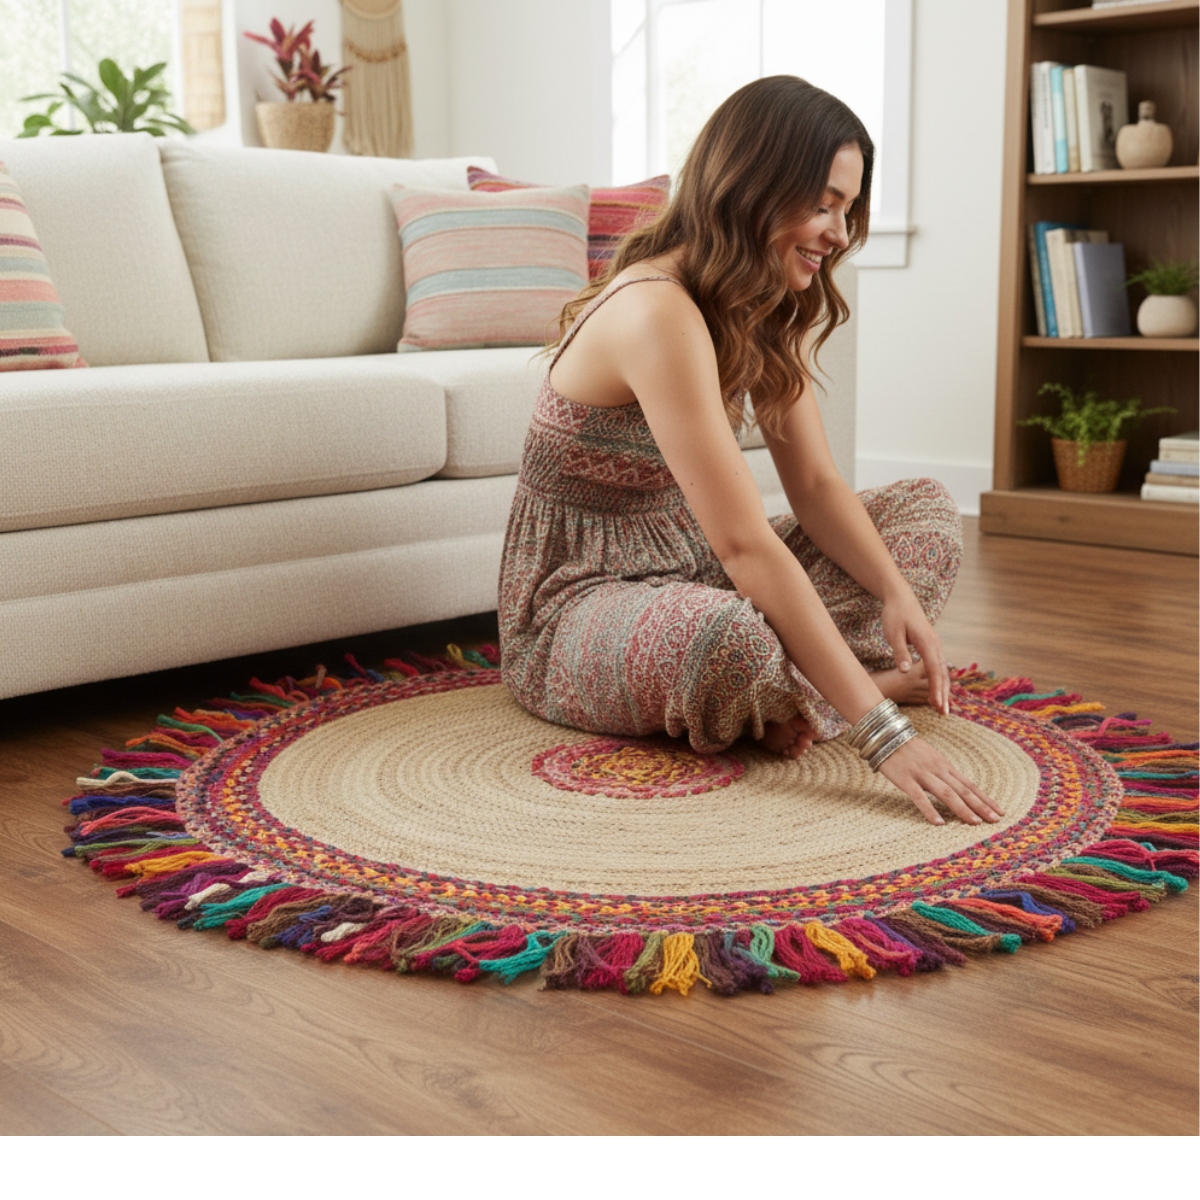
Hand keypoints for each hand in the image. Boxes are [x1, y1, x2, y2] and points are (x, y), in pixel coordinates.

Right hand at [877, 736, 1002, 825]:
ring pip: (947, 794)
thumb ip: (942, 772)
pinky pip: (919, 797)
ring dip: (963, 809)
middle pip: (963, 790)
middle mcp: (938, 769)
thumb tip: (956, 788)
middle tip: (995, 820)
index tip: (999, 811)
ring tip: (975, 822)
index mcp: (945, 765)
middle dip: (981, 806)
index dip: (985, 799)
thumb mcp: (930, 757)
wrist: (885, 733)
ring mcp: (922, 774)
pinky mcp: (905, 779)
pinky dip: (929, 810)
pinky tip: (939, 823)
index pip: (969, 785)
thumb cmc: (907, 748)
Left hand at [881, 593, 950, 714]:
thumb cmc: (894, 615)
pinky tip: (937, 691)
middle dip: (943, 694)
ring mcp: (934, 645)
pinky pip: (938, 666)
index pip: (934, 670)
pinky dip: (939, 680)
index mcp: (927, 642)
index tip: (937, 704)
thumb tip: (905, 670)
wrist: (900, 598)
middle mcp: (935, 644)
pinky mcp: (931, 645)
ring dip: (942, 689)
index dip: (936, 689)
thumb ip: (900, 652)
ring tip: (941, 707)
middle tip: (944, 713)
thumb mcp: (893, 633)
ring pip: (942, 671)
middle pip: (942, 673)